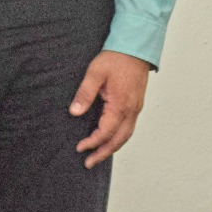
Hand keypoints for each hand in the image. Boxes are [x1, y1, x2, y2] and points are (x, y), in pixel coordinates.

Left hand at [70, 50, 151, 167]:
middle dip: (103, 153)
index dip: (92, 142)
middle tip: (89, 163)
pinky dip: (120, 138)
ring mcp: (136, 109)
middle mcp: (131, 110)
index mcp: (120, 105)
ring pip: (126, 136)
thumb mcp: (95, 73)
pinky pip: (129, 128)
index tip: (80, 148)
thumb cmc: (116, 59)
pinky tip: (111, 139)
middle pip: (119, 140)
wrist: (135, 48)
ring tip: (99, 156)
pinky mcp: (136, 105)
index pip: (106, 132)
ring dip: (112, 148)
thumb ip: (84, 93)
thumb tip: (75, 112)